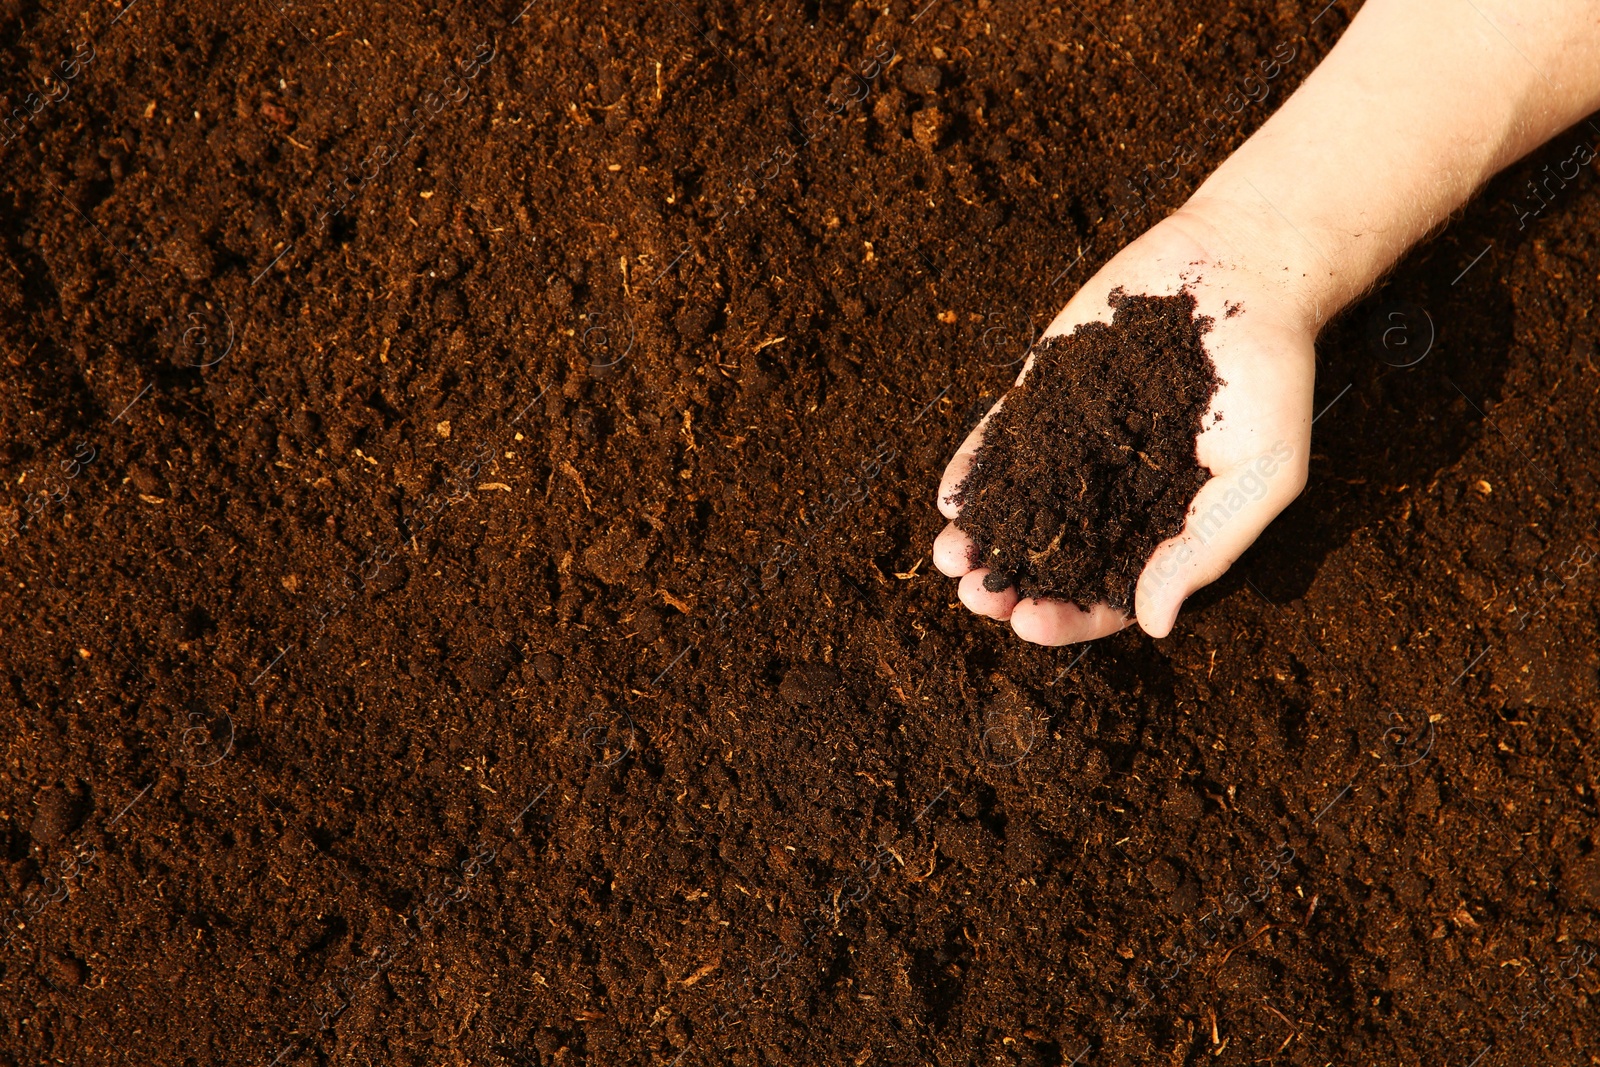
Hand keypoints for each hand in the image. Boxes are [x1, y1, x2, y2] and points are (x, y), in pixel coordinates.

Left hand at [931, 207, 1314, 643]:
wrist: (1244, 264)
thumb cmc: (1271, 373)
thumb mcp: (1264, 471)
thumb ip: (1208, 545)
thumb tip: (1152, 625)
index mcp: (1164, 524)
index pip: (1108, 591)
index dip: (1067, 616)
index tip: (1030, 622)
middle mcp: (1112, 492)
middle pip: (1051, 557)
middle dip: (1009, 581)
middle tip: (977, 596)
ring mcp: (1073, 442)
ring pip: (1017, 505)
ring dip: (981, 537)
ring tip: (949, 558)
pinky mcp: (1045, 391)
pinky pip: (1002, 438)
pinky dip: (976, 469)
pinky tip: (952, 495)